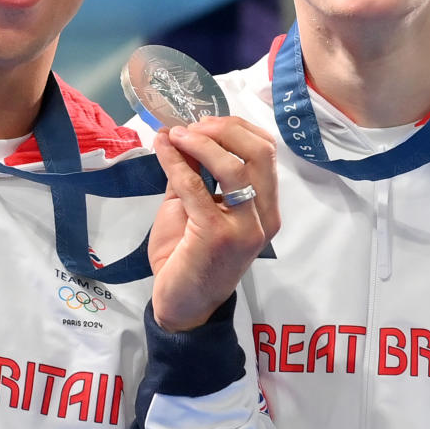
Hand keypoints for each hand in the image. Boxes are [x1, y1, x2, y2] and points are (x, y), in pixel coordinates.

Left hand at [148, 116, 279, 331]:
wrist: (182, 306)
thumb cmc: (189, 256)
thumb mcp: (194, 206)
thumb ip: (194, 172)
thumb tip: (183, 132)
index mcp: (266, 209)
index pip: (267, 152)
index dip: (236, 128)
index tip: (204, 122)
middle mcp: (264, 217)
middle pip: (260, 152)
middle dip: (224, 129)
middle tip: (192, 125)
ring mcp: (244, 228)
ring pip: (235, 167)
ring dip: (202, 142)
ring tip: (177, 134)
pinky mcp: (216, 236)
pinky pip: (196, 187)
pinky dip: (176, 162)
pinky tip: (162, 149)